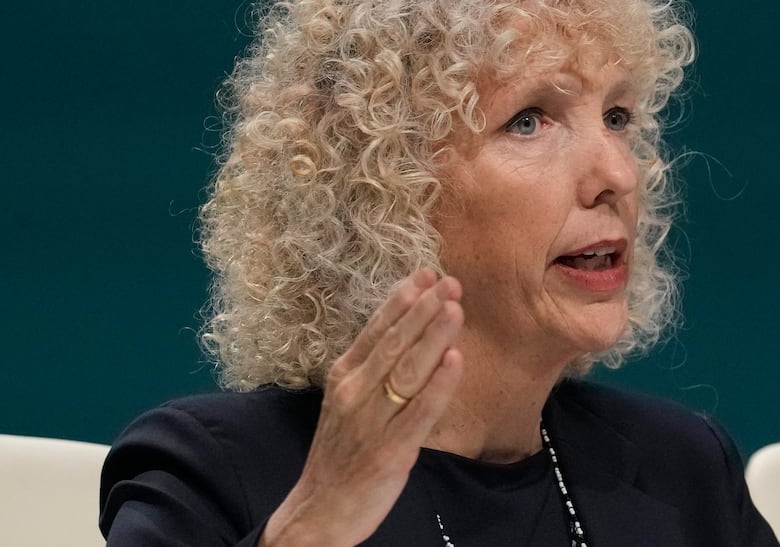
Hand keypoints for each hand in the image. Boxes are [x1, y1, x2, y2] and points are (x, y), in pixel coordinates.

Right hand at [262, 268, 463, 546]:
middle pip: (394, 343)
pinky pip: (420, 412)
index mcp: (344, 376)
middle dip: (424, 309)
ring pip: (407, 370)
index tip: (425, 273)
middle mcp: (355, 393)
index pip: (376, 329)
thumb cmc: (342, 450)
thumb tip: (410, 328)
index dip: (402, 300)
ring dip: (433, 336)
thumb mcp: (350, 400)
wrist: (319, 510)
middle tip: (450, 281)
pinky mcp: (391, 450)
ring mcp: (372, 421)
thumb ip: (375, 367)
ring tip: (455, 307)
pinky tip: (455, 359)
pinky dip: (439, 384)